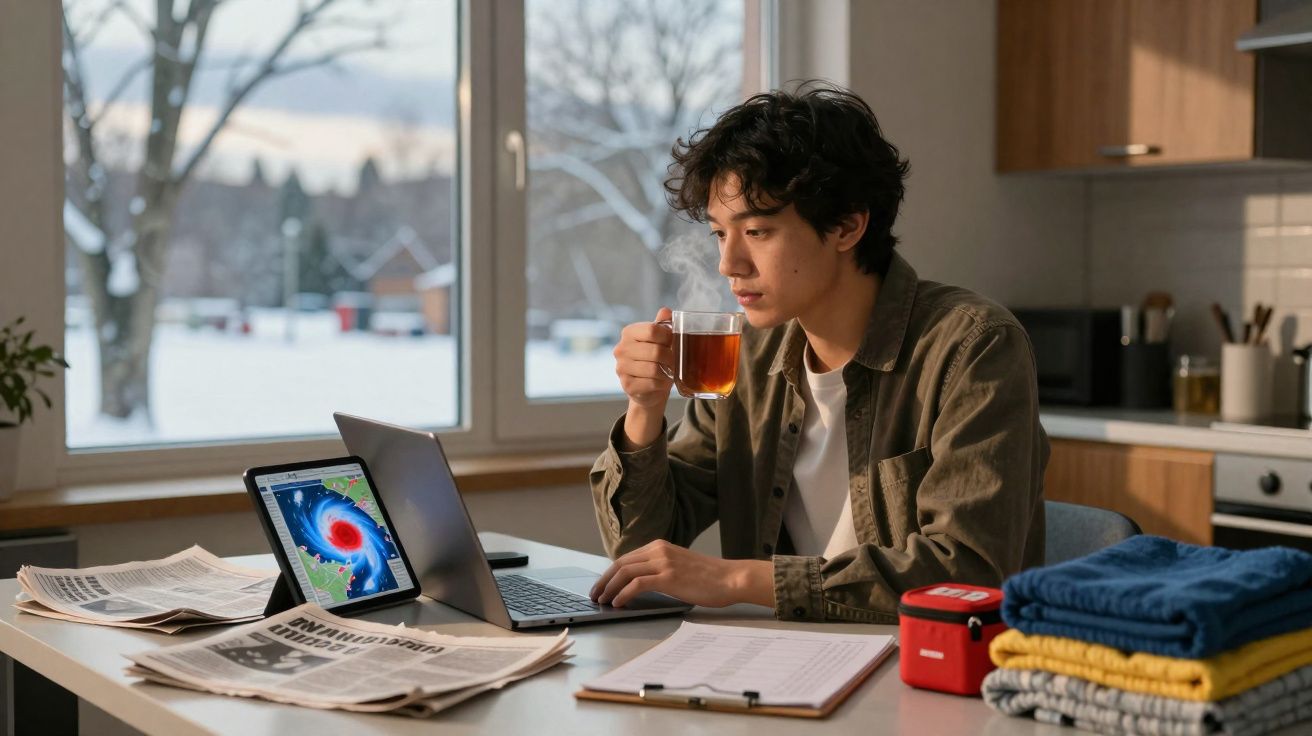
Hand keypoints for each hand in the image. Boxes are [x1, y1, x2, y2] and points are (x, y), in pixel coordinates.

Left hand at [589, 539, 773, 608]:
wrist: (731, 579)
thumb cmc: (709, 578)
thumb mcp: (680, 567)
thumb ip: (660, 569)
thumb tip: (637, 584)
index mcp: (660, 546)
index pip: (626, 558)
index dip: (610, 573)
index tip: (601, 586)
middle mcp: (659, 550)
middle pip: (620, 563)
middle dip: (604, 580)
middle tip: (595, 595)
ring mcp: (664, 562)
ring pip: (625, 572)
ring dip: (610, 588)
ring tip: (603, 601)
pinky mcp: (669, 577)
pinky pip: (637, 584)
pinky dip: (624, 594)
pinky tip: (619, 603)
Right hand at [613, 307, 673, 410]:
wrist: (649, 387)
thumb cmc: (657, 359)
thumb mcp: (661, 339)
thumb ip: (663, 324)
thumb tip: (665, 310)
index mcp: (629, 332)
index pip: (652, 330)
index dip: (668, 336)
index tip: (672, 342)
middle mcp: (621, 349)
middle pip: (655, 351)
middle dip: (670, 357)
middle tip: (674, 361)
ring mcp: (621, 368)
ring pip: (654, 369)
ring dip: (667, 372)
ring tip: (669, 371)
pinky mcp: (627, 385)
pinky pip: (651, 383)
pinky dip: (661, 384)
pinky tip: (661, 381)